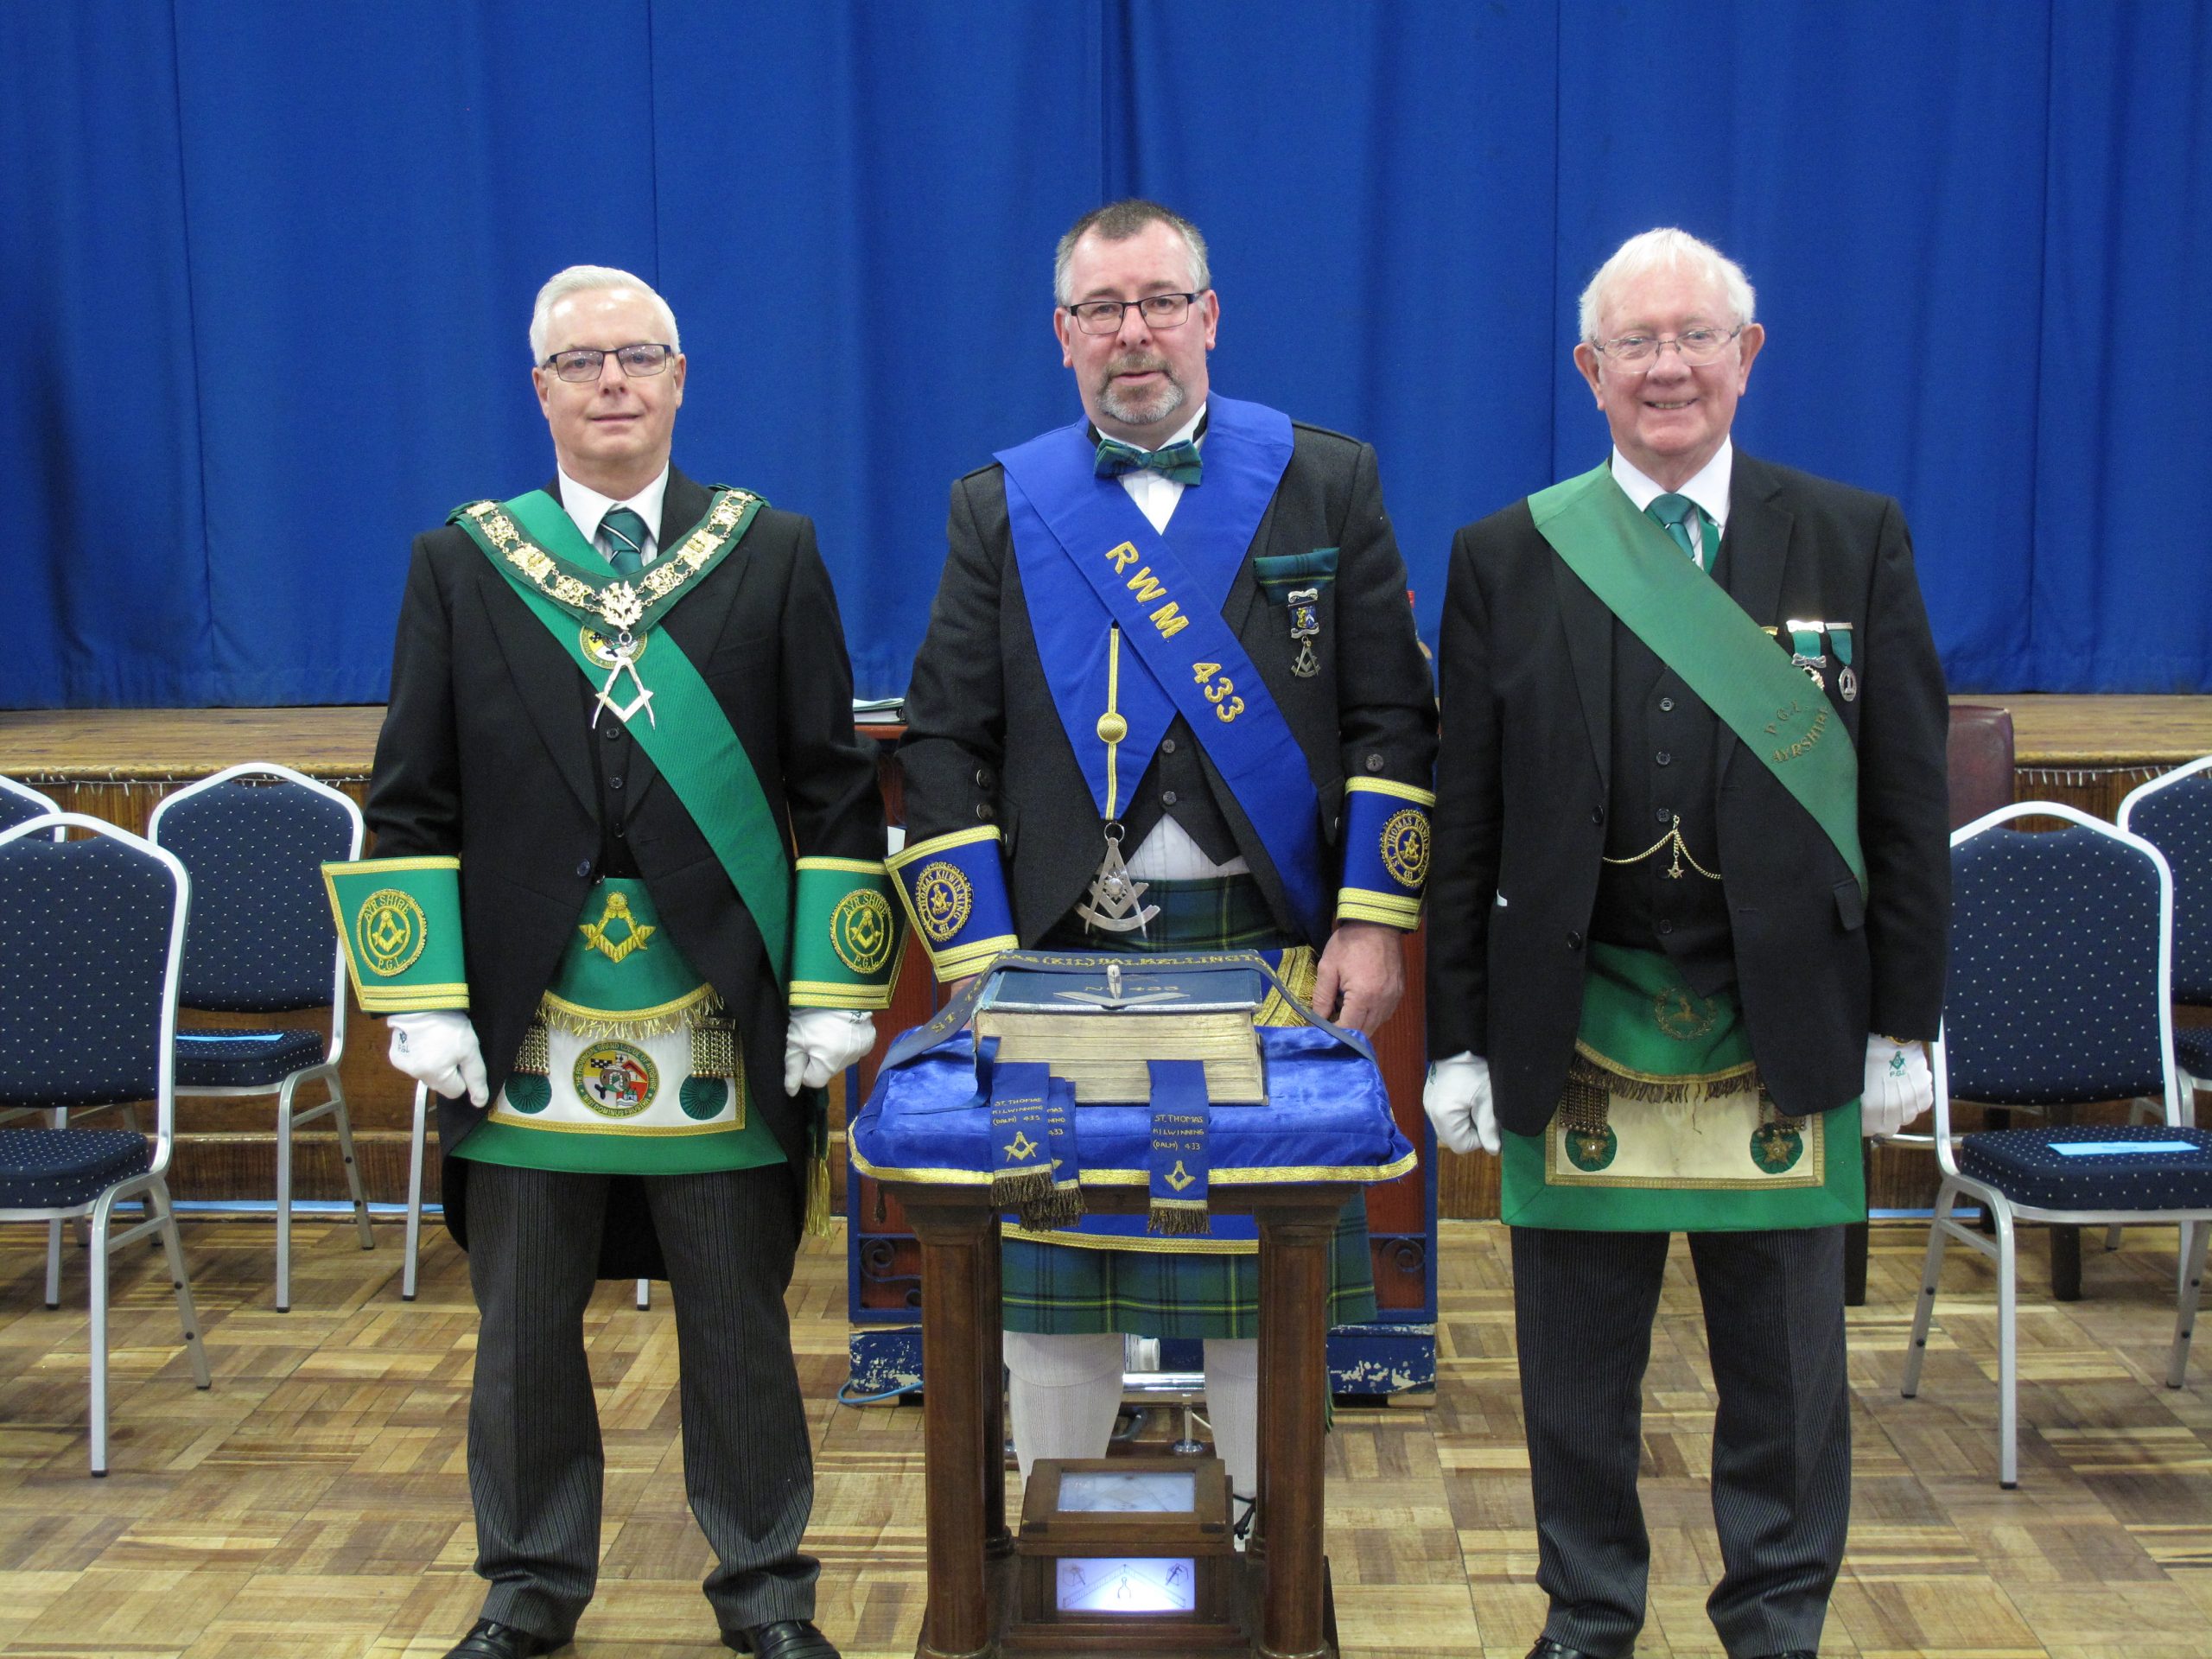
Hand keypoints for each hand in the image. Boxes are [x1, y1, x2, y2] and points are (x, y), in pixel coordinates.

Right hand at [388, 1010, 488, 1105]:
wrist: (420, 1001)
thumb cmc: (449, 1025)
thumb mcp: (469, 1049)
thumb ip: (475, 1077)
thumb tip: (479, 1103)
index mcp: (436, 1076)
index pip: (456, 1091)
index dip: (462, 1076)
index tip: (462, 1057)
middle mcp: (417, 1076)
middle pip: (441, 1084)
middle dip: (447, 1070)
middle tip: (450, 1047)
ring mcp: (404, 1067)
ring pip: (427, 1074)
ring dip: (433, 1063)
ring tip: (437, 1040)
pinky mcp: (395, 1056)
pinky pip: (413, 1064)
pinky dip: (419, 1056)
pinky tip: (423, 1040)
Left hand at [784, 1008, 876, 1094]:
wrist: (840, 988)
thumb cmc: (812, 1014)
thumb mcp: (796, 1039)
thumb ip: (793, 1067)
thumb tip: (791, 1092)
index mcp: (828, 1064)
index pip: (813, 1080)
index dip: (805, 1067)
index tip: (803, 1048)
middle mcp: (848, 1063)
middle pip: (828, 1070)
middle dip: (820, 1058)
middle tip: (816, 1035)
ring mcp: (861, 1052)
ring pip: (841, 1060)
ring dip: (835, 1050)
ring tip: (830, 1028)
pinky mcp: (870, 1040)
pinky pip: (855, 1049)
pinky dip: (849, 1042)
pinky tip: (844, 1027)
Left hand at [1311, 920, 1403, 1034]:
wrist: (1377, 923)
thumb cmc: (1349, 943)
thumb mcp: (1328, 967)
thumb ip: (1322, 997)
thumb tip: (1318, 1020)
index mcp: (1363, 996)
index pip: (1348, 1030)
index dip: (1334, 1034)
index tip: (1322, 1030)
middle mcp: (1382, 1002)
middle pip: (1364, 1032)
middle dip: (1346, 1032)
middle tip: (1331, 1022)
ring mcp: (1394, 998)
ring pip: (1375, 1025)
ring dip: (1359, 1025)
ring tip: (1344, 1011)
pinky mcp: (1399, 993)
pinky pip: (1384, 1014)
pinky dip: (1371, 1016)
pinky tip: (1360, 1005)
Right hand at [1424, 1051, 1498, 1153]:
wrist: (1460, 1044)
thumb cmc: (1476, 1070)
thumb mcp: (1488, 1099)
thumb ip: (1489, 1127)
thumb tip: (1494, 1150)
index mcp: (1443, 1115)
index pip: (1461, 1146)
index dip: (1478, 1139)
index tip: (1486, 1121)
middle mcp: (1430, 1113)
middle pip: (1452, 1139)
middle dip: (1469, 1131)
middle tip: (1480, 1111)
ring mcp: (1427, 1105)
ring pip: (1447, 1128)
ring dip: (1462, 1123)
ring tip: (1472, 1103)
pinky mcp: (1429, 1098)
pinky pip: (1442, 1117)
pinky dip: (1455, 1114)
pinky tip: (1463, 1099)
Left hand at [1861, 1033, 1932, 1135]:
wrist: (1888, 1041)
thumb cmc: (1864, 1060)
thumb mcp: (1850, 1084)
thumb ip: (1853, 1105)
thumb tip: (1853, 1112)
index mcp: (1869, 1116)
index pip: (1868, 1131)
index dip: (1865, 1121)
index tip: (1864, 1112)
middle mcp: (1892, 1117)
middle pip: (1888, 1128)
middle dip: (1883, 1117)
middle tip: (1879, 1100)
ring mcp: (1910, 1108)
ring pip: (1907, 1117)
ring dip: (1901, 1108)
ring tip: (1894, 1090)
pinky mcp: (1924, 1095)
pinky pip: (1922, 1105)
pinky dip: (1917, 1098)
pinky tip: (1908, 1085)